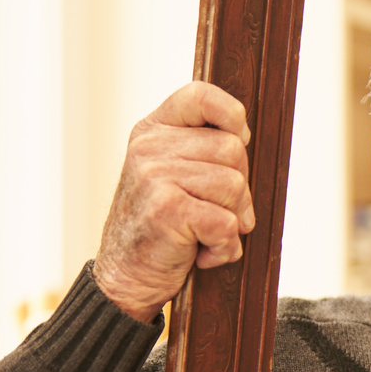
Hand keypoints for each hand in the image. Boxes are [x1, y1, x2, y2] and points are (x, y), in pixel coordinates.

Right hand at [92, 83, 256, 321]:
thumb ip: (201, 149)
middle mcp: (149, 147)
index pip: (201, 95)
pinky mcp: (166, 209)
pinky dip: (224, 247)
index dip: (232, 115)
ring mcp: (154, 176)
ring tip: (203, 234)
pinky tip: (201, 253)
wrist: (125, 276)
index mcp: (152, 130)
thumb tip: (245, 137)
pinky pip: (227, 223)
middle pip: (233, 149)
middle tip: (211, 212)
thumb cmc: (160, 226)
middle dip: (238, 189)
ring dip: (232, 221)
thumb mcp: (172, 174)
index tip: (238, 140)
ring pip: (235, 186)